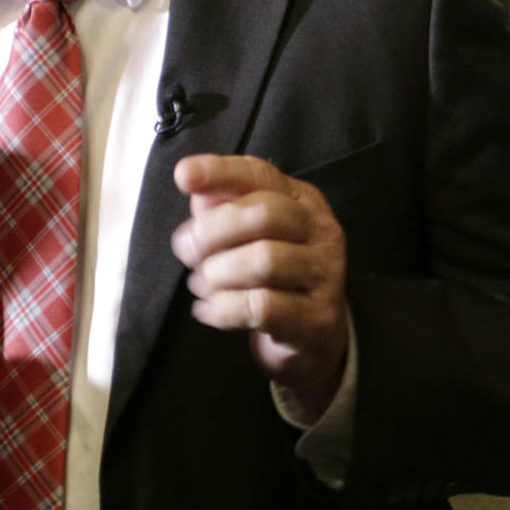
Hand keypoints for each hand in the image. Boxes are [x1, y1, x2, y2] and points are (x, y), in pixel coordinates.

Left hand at [170, 154, 348, 420]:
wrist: (310, 337)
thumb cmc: (269, 275)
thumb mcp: (244, 235)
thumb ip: (220, 206)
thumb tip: (192, 184)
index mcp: (301, 199)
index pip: (260, 174)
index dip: (220, 172)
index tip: (183, 176)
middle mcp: (321, 230)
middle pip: (263, 214)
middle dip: (211, 232)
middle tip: (185, 252)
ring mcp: (326, 274)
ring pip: (264, 261)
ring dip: (217, 274)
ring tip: (201, 284)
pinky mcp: (319, 318)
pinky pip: (262, 307)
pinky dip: (224, 309)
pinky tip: (208, 311)